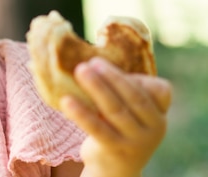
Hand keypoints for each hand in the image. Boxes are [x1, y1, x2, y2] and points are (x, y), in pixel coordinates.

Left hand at [60, 57, 171, 176]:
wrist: (114, 169)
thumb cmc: (118, 128)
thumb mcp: (129, 111)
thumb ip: (121, 90)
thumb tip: (89, 60)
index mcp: (159, 114)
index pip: (160, 91)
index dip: (139, 77)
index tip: (116, 65)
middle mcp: (154, 128)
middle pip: (134, 96)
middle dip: (112, 76)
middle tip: (92, 61)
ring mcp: (137, 141)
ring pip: (115, 110)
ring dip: (96, 87)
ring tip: (80, 70)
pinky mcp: (116, 150)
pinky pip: (97, 128)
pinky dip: (81, 113)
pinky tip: (66, 100)